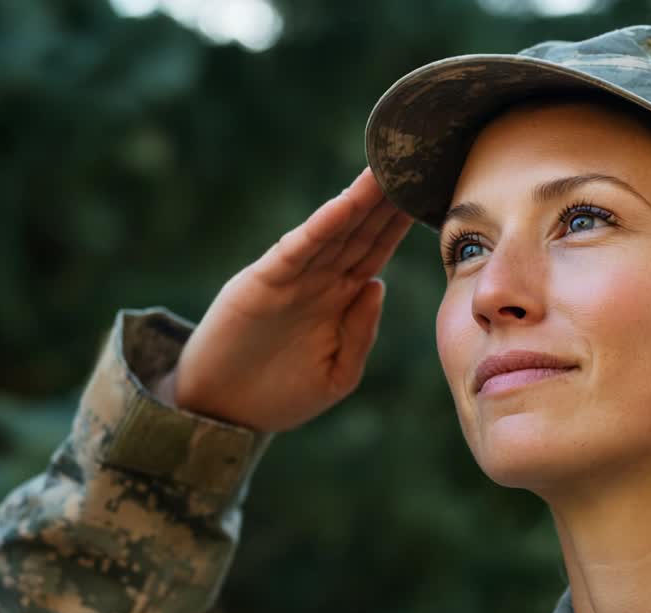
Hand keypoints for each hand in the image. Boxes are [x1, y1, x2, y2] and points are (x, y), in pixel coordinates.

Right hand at [158, 167, 412, 431]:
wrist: (222, 413)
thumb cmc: (280, 396)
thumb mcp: (337, 375)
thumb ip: (361, 333)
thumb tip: (378, 285)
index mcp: (340, 299)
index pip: (377, 250)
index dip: (401, 222)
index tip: (429, 191)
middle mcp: (319, 280)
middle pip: (360, 230)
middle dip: (386, 199)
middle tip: (414, 161)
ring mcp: (292, 278)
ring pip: (333, 230)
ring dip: (359, 200)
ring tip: (385, 169)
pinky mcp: (263, 282)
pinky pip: (298, 249)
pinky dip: (320, 227)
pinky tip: (343, 204)